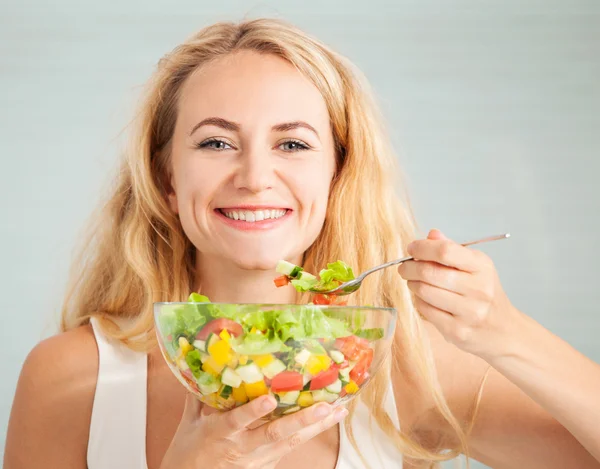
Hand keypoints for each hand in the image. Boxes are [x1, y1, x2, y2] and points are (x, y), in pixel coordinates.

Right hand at [160, 393, 347, 468]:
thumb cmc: (188, 451)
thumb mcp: (191, 421)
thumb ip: (201, 392)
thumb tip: (204, 361)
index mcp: (219, 433)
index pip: (236, 422)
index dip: (253, 412)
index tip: (269, 399)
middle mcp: (242, 447)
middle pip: (274, 435)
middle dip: (301, 421)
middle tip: (324, 407)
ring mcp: (258, 458)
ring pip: (290, 442)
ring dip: (315, 427)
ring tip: (337, 410)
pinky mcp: (268, 463)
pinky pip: (292, 446)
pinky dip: (311, 432)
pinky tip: (329, 419)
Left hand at [398, 229, 521, 358]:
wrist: (504, 331)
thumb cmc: (484, 293)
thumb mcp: (476, 267)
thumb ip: (452, 249)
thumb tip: (431, 234)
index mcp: (482, 267)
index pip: (445, 251)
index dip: (422, 248)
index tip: (411, 249)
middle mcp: (478, 289)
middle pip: (430, 273)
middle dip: (410, 267)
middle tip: (404, 267)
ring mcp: (469, 312)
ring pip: (424, 292)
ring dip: (412, 284)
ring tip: (413, 281)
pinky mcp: (457, 331)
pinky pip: (426, 310)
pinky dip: (418, 301)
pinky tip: (423, 298)